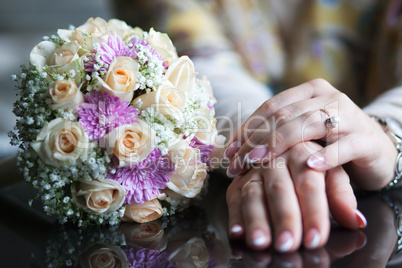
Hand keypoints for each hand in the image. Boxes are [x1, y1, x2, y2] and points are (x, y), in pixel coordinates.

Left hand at [225, 79, 396, 189]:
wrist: (375, 149)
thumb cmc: (329, 142)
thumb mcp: (300, 133)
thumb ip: (274, 133)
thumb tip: (231, 147)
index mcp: (309, 91)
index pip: (271, 106)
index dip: (247, 128)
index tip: (229, 151)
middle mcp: (328, 98)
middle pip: (285, 116)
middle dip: (256, 141)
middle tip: (236, 163)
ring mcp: (349, 116)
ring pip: (308, 126)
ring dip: (279, 146)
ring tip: (257, 163)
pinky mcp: (365, 139)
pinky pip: (342, 146)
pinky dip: (324, 157)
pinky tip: (308, 166)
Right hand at [226, 141, 365, 251]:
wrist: (287, 141)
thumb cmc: (313, 164)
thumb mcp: (333, 175)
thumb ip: (342, 196)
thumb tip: (356, 220)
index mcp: (302, 153)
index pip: (309, 184)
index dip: (313, 212)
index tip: (316, 238)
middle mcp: (275, 158)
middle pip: (279, 189)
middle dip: (284, 218)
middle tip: (288, 244)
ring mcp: (253, 169)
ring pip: (252, 193)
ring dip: (255, 219)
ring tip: (260, 242)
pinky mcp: (238, 179)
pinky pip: (233, 196)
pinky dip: (234, 215)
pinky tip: (237, 233)